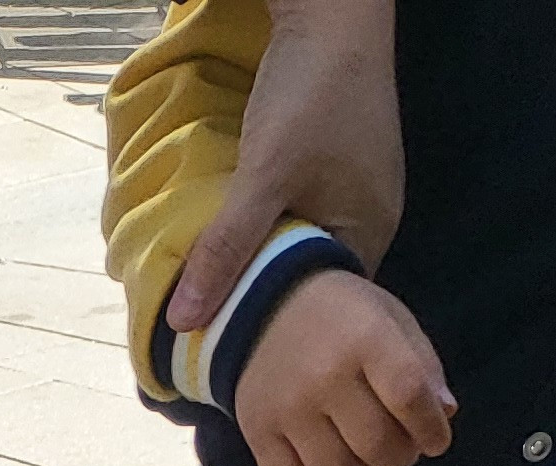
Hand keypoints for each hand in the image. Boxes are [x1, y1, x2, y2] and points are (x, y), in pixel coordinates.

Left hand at [172, 0, 402, 328]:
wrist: (331, 12)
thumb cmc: (311, 93)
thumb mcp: (263, 178)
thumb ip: (226, 249)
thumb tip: (183, 322)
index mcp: (370, 232)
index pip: (326, 306)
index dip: (279, 325)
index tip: (231, 342)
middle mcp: (372, 217)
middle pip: (314, 276)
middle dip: (267, 293)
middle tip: (216, 319)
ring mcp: (357, 188)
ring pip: (304, 243)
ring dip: (264, 257)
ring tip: (221, 282)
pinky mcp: (338, 164)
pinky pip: (302, 212)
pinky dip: (271, 225)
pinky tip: (241, 231)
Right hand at [235, 265, 453, 465]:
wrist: (269, 307)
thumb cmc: (344, 318)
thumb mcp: (393, 322)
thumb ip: (423, 367)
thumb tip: (444, 415)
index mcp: (367, 338)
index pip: (409, 396)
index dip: (431, 429)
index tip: (436, 442)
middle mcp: (325, 375)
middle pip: (376, 444)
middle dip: (399, 457)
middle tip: (399, 449)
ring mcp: (287, 408)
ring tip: (366, 460)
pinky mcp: (258, 431)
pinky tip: (325, 463)